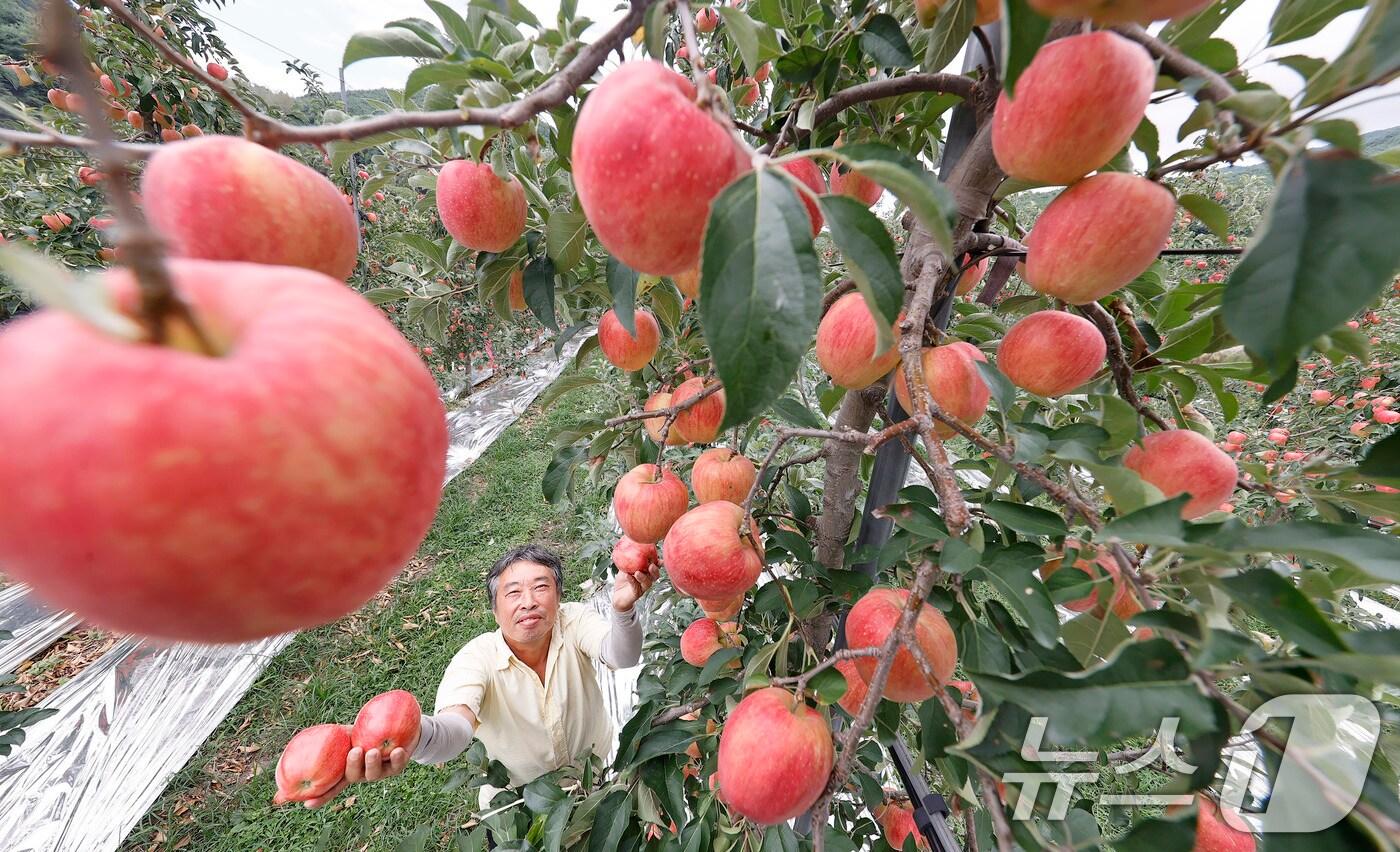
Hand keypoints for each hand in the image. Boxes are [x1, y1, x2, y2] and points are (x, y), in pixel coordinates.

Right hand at [303, 726, 419, 808]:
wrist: (395, 727)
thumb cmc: (363, 731)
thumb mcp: (343, 733)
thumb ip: (325, 738)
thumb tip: (294, 744)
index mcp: (346, 769)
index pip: (330, 786)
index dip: (320, 797)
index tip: (307, 803)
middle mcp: (361, 774)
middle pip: (353, 776)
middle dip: (353, 765)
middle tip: (354, 751)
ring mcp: (379, 773)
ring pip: (374, 774)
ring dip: (372, 763)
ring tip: (373, 751)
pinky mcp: (397, 767)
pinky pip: (397, 766)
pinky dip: (398, 759)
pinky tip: (397, 750)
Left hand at [612, 562, 659, 611]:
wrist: (618, 595)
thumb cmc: (623, 579)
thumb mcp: (625, 566)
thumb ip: (628, 558)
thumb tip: (627, 543)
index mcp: (647, 572)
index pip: (656, 567)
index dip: (659, 563)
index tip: (659, 558)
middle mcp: (647, 580)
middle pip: (655, 576)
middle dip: (655, 570)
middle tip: (651, 565)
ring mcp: (642, 588)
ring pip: (647, 583)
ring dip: (643, 577)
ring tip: (638, 572)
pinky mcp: (636, 594)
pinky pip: (635, 587)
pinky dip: (632, 581)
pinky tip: (627, 575)